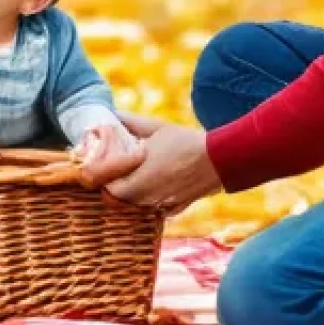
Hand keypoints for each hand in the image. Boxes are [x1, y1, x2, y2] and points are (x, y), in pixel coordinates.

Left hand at [80, 112, 221, 215]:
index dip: (103, 180)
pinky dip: (149, 202)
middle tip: (115, 174)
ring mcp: (162, 205)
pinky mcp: (174, 209)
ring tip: (132, 178)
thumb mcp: (157, 128)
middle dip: (114, 188)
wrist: (219, 160)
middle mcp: (149, 195)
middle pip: (119, 201)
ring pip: (135, 207)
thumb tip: (112, 114)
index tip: (104, 169)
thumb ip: (131, 122)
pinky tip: (152, 187)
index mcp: (140, 176)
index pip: (109, 188)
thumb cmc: (186, 141)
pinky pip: (153, 210)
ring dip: (130, 196)